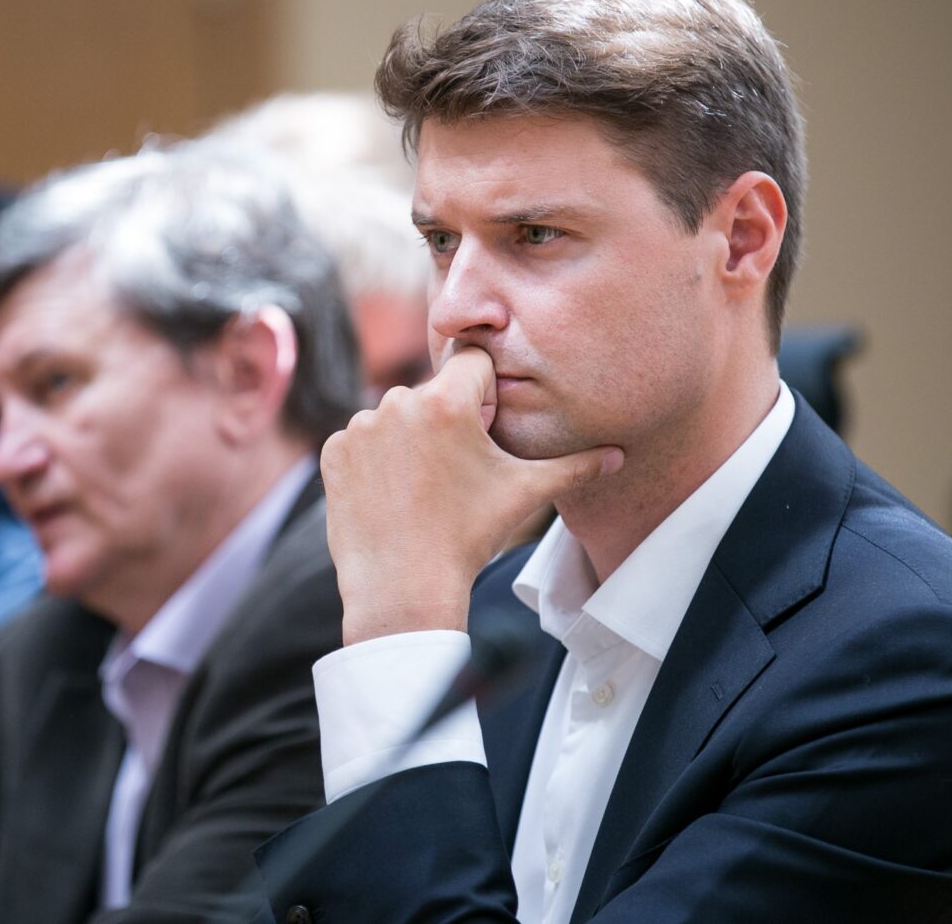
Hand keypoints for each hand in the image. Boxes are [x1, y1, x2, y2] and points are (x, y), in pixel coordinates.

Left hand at [321, 346, 622, 644]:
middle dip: (447, 419)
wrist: (402, 587)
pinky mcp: (333, 451)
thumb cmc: (468, 537)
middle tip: (456, 470)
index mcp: (446, 402)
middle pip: (433, 392)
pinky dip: (375, 460)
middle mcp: (397, 403)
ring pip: (395, 417)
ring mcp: (359, 427)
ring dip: (409, 439)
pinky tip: (391, 494)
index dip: (484, 392)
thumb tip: (618, 455)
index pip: (472, 363)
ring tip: (423, 487)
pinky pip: (361, 441)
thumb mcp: (524, 495)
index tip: (484, 427)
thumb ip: (573, 466)